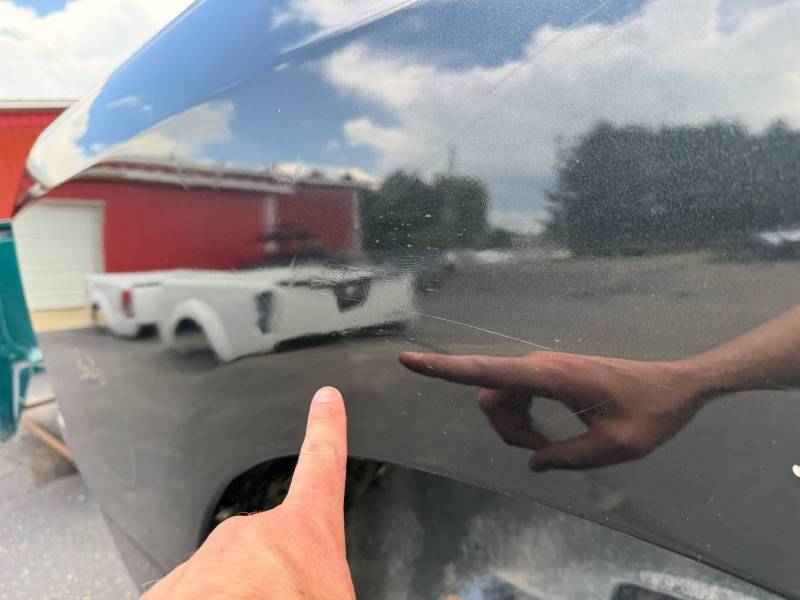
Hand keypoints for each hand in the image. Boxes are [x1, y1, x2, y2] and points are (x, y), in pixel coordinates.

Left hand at [142, 387, 354, 599]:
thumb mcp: (346, 597)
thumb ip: (354, 581)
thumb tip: (449, 598)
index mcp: (305, 534)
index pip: (324, 465)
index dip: (327, 429)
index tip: (325, 399)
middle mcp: (254, 535)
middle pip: (273, 553)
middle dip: (279, 585)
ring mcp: (210, 560)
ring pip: (230, 581)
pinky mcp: (170, 588)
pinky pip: (195, 598)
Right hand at [399, 351, 705, 469]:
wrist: (676, 386)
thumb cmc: (651, 413)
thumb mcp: (614, 447)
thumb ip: (567, 459)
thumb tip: (533, 463)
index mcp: (549, 376)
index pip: (486, 372)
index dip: (443, 368)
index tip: (407, 359)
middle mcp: (539, 366)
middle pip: (490, 397)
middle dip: (505, 430)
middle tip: (544, 453)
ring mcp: (542, 368)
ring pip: (501, 400)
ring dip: (515, 430)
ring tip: (552, 448)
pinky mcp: (548, 375)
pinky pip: (516, 398)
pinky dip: (522, 421)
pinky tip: (546, 437)